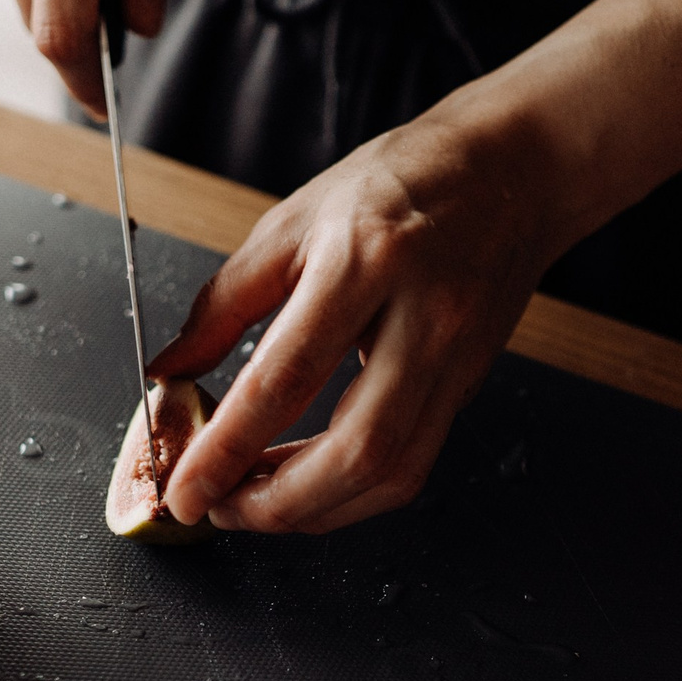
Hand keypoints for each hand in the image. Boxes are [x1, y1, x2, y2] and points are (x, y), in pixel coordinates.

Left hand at [147, 108, 572, 532]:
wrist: (512, 171)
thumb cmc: (401, 182)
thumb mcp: (293, 221)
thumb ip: (224, 304)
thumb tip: (169, 372)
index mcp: (365, 262)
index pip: (285, 381)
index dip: (227, 450)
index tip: (185, 490)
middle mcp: (423, 319)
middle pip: (356, 452)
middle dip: (278, 505)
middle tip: (220, 508)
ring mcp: (457, 360)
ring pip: (393, 474)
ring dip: (317, 509)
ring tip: (256, 500)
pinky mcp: (470, 386)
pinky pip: (413, 464)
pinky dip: (353, 490)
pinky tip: (309, 480)